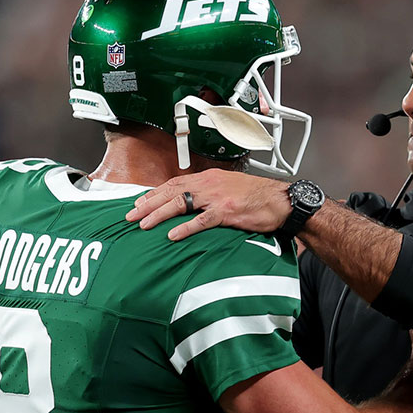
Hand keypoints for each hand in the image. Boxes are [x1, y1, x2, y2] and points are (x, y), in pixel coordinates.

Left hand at [124, 169, 290, 240]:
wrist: (282, 201)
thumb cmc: (259, 198)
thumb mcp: (229, 189)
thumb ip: (210, 194)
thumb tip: (193, 206)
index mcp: (209, 178)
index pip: (175, 183)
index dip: (155, 193)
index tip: (139, 202)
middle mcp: (210, 184)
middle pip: (171, 191)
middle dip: (148, 203)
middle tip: (130, 215)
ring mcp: (217, 197)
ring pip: (181, 203)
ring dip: (159, 214)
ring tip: (143, 224)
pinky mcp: (227, 212)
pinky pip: (201, 220)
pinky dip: (185, 227)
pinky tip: (172, 234)